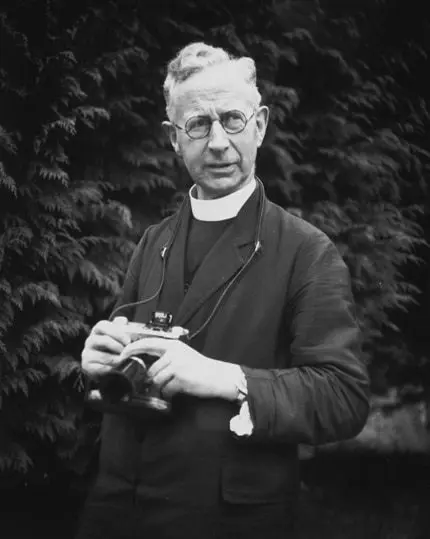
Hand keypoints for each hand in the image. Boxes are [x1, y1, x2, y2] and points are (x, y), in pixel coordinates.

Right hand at [81, 316, 131, 377]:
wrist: (106, 366)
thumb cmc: (114, 348)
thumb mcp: (118, 336)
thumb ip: (122, 328)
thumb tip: (124, 321)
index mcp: (97, 330)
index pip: (102, 326)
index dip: (116, 332)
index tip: (128, 340)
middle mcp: (90, 340)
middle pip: (102, 340)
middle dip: (117, 346)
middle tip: (126, 351)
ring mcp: (87, 353)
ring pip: (103, 356)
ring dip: (116, 359)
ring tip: (124, 360)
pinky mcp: (87, 366)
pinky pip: (100, 368)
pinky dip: (111, 368)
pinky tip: (117, 368)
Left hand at [118, 338, 238, 399]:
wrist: (219, 377)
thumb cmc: (201, 368)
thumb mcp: (183, 355)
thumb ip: (166, 357)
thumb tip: (147, 367)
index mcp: (173, 345)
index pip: (148, 343)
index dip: (133, 348)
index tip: (123, 355)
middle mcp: (174, 352)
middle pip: (152, 369)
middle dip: (153, 379)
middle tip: (158, 384)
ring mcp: (177, 365)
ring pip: (157, 380)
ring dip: (162, 387)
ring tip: (173, 387)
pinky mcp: (181, 378)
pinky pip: (166, 389)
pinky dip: (169, 393)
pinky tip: (178, 391)